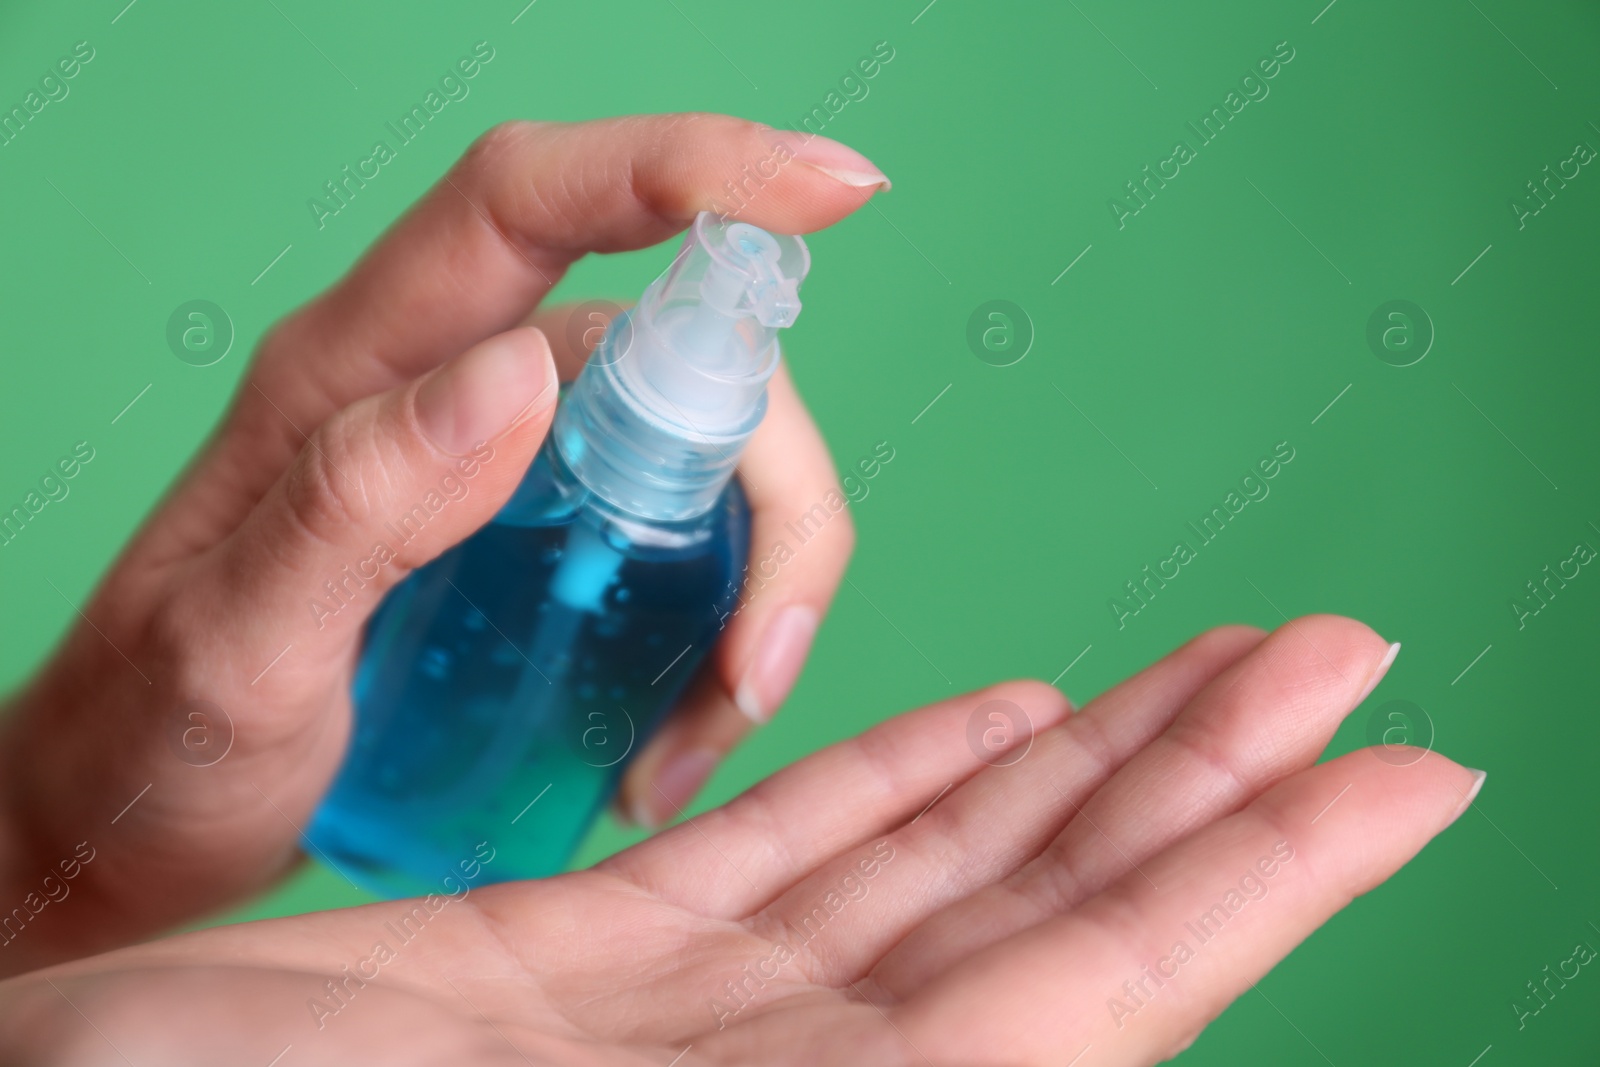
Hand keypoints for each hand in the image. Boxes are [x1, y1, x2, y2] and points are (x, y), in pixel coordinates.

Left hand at [0, 114, 886, 971]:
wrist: (125, 823)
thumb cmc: (151, 742)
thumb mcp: (231, 651)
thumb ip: (353, 506)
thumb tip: (522, 371)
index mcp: (352, 370)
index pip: (527, 203)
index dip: (684, 167)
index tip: (831, 190)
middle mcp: (447, 388)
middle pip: (676, 357)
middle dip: (770, 496)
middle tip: (754, 671)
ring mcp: (507, 462)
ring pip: (705, 455)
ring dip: (753, 588)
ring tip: (694, 740)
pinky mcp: (542, 538)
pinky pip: (683, 538)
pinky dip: (718, 635)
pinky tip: (673, 736)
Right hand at [1, 618, 1481, 1064]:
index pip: (1083, 1009)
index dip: (1254, 887)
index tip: (1405, 772)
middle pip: (1039, 925)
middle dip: (1202, 782)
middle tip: (1338, 653)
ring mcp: (677, 1038)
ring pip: (930, 875)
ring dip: (1079, 764)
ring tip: (1210, 670)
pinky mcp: (575, 973)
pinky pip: (780, 861)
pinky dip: (898, 780)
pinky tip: (993, 719)